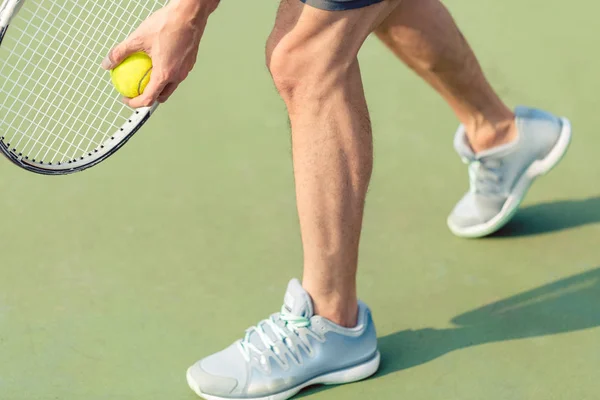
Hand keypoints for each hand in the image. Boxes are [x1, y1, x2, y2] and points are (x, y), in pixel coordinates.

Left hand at [102, 0, 216, 106]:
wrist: (189, 14)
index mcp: (165, 74)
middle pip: (161, 96)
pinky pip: (176, 74)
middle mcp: (177, 75)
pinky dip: (166, 74)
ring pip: (170, 86)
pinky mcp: (189, 62)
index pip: (149, 98)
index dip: (135, 103)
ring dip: (158, 86)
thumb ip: (121, 52)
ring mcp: (185, 70)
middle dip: (148, 98)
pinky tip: (158, 62)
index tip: (127, 99)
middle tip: (136, 90)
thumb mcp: (138, 38)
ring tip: (146, 76)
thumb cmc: (167, 25)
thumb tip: (108, 62)